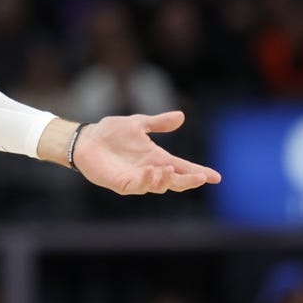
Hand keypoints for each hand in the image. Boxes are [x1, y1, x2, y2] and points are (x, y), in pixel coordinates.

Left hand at [73, 111, 221, 194]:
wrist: (86, 139)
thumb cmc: (111, 132)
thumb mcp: (137, 123)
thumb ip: (158, 123)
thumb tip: (181, 116)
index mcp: (156, 157)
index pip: (182, 167)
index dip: (199, 172)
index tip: (216, 177)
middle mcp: (150, 170)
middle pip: (175, 181)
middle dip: (189, 181)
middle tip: (201, 178)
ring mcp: (137, 178)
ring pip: (158, 186)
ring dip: (166, 180)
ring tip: (169, 169)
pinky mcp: (122, 183)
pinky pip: (138, 187)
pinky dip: (147, 181)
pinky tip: (151, 171)